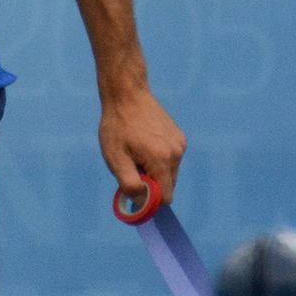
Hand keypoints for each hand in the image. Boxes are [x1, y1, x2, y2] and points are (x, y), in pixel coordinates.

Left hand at [98, 88, 185, 205]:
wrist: (126, 93)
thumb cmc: (117, 126)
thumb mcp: (115, 157)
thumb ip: (129, 184)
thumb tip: (142, 202)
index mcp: (162, 160)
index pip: (165, 197)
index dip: (149, 198)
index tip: (134, 184)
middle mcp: (176, 153)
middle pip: (167, 185)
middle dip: (150, 181)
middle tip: (131, 162)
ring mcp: (180, 144)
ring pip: (169, 172)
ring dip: (154, 169)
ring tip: (137, 149)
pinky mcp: (179, 137)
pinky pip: (171, 159)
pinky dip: (159, 158)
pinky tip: (144, 142)